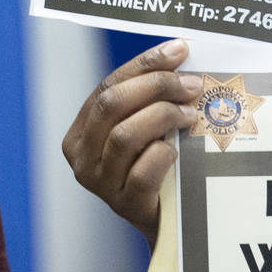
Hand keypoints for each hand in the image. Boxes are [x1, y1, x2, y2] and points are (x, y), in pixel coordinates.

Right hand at [61, 39, 200, 244]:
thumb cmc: (156, 167)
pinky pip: (142, 171)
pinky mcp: (124, 205)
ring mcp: (100, 184)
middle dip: (156, 86)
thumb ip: (145, 100)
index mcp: (80, 133)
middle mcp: (81, 157)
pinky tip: (178, 150)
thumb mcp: (141, 130)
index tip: (179, 50)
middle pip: (112, 105)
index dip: (144, 65)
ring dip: (163, 116)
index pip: (107, 86)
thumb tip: (178, 54)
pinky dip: (163, 154)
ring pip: (125, 135)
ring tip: (190, 113)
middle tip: (191, 84)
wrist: (169, 221)